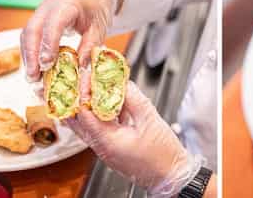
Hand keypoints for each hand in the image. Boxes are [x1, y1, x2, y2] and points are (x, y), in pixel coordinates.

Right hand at [20, 0, 119, 82]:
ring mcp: (40, 12)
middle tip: (34, 77)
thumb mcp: (99, 27)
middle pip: (32, 30)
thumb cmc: (96, 6)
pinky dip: (29, 53)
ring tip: (32, 78)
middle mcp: (49, 7)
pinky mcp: (38, 20)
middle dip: (31, 55)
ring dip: (27, 57)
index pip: (54, 23)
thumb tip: (82, 70)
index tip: (46, 64)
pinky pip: (29, 37)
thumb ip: (90, 47)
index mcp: (68, 4)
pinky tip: (34, 69)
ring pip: (27, 35)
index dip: (48, 43)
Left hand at [64, 82, 201, 196]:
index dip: (84, 91)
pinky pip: (101, 128)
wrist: (173, 178)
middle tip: (86, 79)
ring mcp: (106, 149)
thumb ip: (133, 98)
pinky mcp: (113, 148)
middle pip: (80, 119)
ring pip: (89, 123)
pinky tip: (113, 102)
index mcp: (107, 141)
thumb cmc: (164, 157)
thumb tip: (121, 82)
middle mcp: (102, 147)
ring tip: (99, 86)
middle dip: (82, 97)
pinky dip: (103, 114)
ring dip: (92, 104)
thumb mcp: (149, 119)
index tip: (89, 75)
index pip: (84, 112)